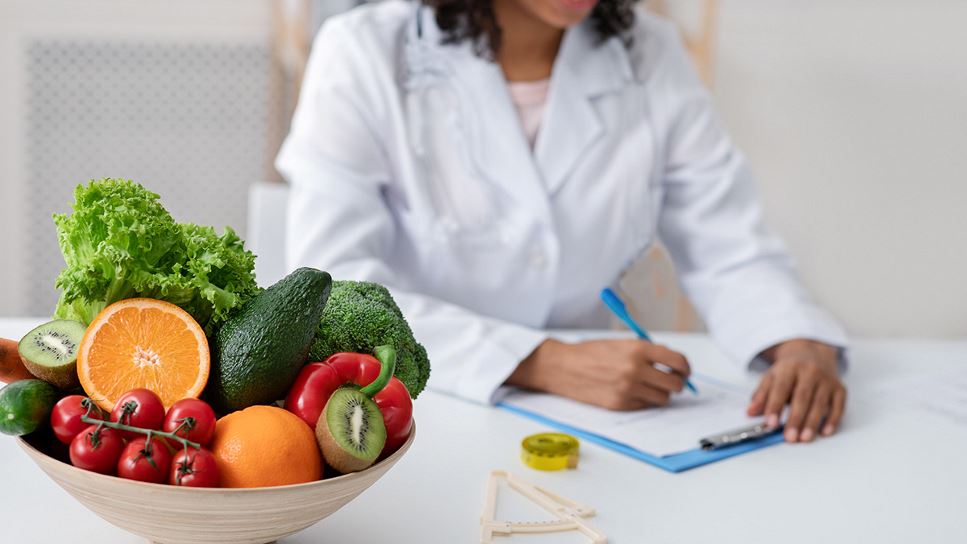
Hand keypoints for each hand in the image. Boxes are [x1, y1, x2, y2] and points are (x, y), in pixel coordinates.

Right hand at [506, 339, 690, 410]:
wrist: (564, 366)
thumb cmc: (592, 353)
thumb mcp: (622, 344)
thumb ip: (648, 352)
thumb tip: (674, 364)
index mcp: (638, 349)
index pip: (677, 361)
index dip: (685, 367)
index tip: (683, 370)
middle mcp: (636, 369)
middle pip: (675, 384)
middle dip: (676, 383)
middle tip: (671, 381)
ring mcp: (628, 389)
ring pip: (662, 399)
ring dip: (660, 393)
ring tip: (649, 386)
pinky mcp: (620, 404)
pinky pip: (645, 406)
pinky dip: (644, 400)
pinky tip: (632, 391)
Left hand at [746, 339, 845, 442]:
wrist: (813, 354)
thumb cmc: (790, 370)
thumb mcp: (771, 377)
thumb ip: (761, 395)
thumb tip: (750, 412)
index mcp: (790, 367)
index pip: (781, 388)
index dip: (775, 406)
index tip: (770, 424)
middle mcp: (810, 371)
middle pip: (802, 397)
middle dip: (795, 419)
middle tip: (789, 437)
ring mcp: (827, 380)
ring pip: (820, 403)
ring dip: (812, 423)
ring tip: (804, 438)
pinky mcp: (840, 388)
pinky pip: (838, 406)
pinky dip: (833, 420)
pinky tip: (825, 432)